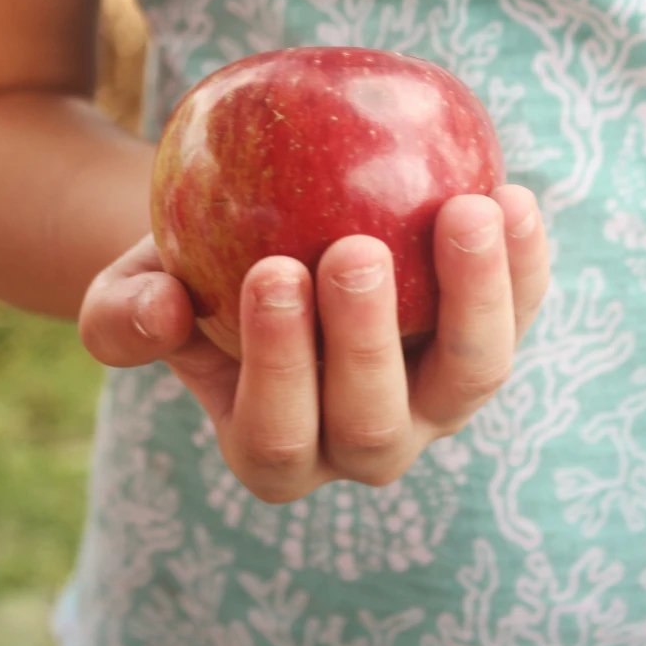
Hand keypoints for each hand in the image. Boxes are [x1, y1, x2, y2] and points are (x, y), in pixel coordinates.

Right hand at [78, 185, 548, 502]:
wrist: (268, 247)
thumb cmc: (191, 275)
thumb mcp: (132, 289)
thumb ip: (123, 312)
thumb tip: (163, 311)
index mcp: (275, 450)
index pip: (277, 434)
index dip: (278, 366)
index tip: (271, 271)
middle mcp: (363, 444)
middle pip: (377, 423)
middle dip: (367, 341)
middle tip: (353, 248)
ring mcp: (435, 403)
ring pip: (471, 377)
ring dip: (475, 297)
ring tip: (466, 210)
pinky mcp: (482, 345)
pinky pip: (518, 314)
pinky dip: (523, 263)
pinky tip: (513, 195)